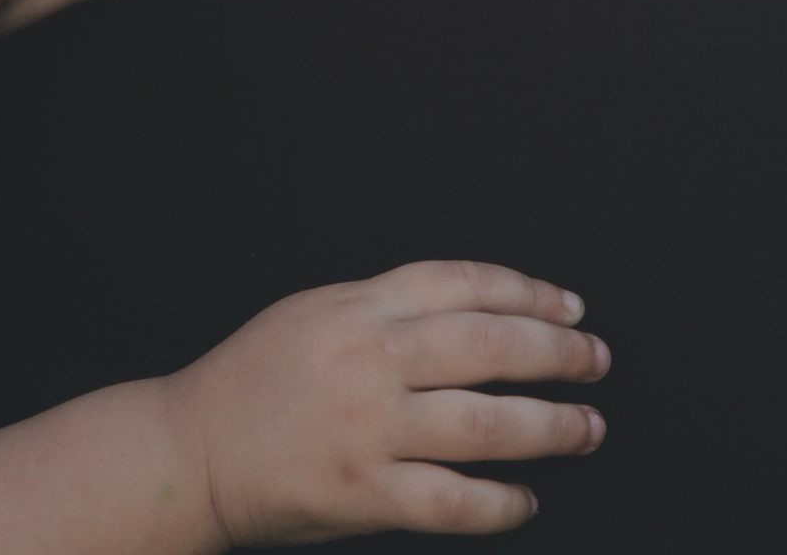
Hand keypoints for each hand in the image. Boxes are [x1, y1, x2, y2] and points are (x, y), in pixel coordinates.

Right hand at [163, 259, 607, 542]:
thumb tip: (470, 312)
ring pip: (484, 422)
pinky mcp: (362, 492)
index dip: (528, 290)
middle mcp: (370, 358)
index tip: (569, 306)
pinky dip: (499, 502)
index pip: (464, 283)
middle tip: (596, 361)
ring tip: (587, 428)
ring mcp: (368, 427)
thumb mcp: (316, 312)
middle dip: (556, 351)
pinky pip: (452, 499)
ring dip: (550, 426)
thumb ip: (386, 308)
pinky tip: (524, 500)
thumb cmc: (252, 381)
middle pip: (489, 343)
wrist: (191, 450)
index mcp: (360, 306)